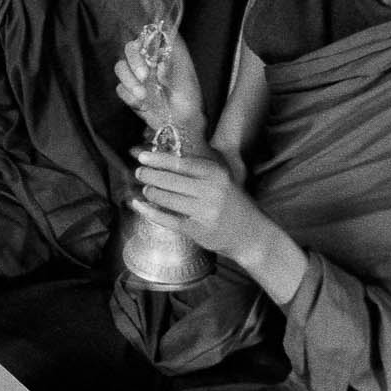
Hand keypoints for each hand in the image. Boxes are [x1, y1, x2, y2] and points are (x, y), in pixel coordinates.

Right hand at [113, 26, 206, 147]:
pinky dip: (129, 97)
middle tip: (144, 77)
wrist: (183, 123)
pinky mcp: (130, 93)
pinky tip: (143, 105)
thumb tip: (160, 53)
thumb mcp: (185, 79)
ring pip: (120, 68)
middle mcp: (147, 62)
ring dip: (129, 81)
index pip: (147, 36)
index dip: (144, 40)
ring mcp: (137, 77)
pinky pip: (120, 89)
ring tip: (143, 96)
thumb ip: (172, 65)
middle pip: (129, 50)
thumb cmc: (189, 98)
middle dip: (134, 62)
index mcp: (162, 53)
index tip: (150, 53)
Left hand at [129, 150, 276, 263]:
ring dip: (150, 192)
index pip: (181, 163)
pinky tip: (139, 205)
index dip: (158, 159)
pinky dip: (149, 211)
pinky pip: (166, 219)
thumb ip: (198, 171)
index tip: (142, 156)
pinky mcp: (196, 230)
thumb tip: (164, 160)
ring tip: (146, 188)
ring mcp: (203, 212)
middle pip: (170, 180)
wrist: (252, 234)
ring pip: (166, 199)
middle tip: (139, 172)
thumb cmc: (232, 204)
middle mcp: (210, 191)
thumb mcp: (222, 181)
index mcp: (216, 174)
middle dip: (149, 175)